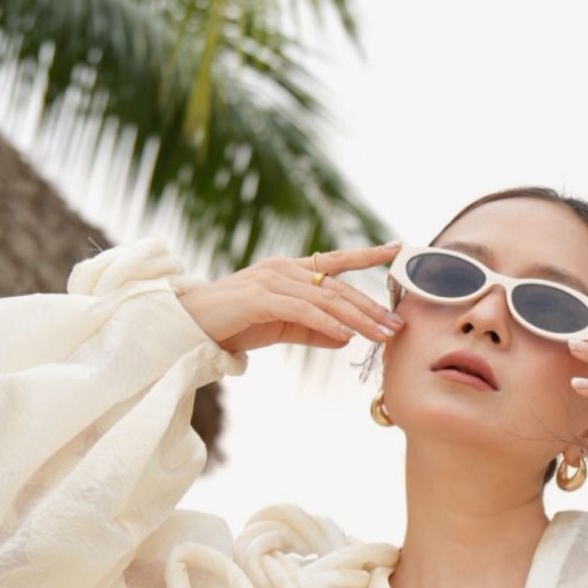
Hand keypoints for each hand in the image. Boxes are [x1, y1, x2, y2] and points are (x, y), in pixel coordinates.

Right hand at [177, 241, 404, 353]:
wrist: (189, 325)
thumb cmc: (234, 323)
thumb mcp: (282, 327)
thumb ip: (314, 330)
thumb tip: (347, 338)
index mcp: (289, 270)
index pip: (335, 260)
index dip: (365, 255)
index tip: (395, 250)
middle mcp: (283, 269)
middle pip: (337, 286)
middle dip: (370, 306)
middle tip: (398, 324)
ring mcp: (271, 280)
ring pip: (325, 298)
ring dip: (357, 319)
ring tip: (381, 335)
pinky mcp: (259, 298)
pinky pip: (301, 310)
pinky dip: (326, 322)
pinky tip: (346, 335)